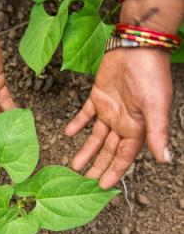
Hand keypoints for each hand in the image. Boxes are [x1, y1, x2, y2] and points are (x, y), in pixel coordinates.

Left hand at [65, 48, 171, 188]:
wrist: (136, 47)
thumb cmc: (150, 75)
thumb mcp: (155, 106)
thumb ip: (158, 132)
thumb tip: (165, 159)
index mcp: (137, 128)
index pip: (123, 156)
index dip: (113, 171)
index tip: (102, 186)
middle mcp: (122, 123)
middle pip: (108, 150)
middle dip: (97, 166)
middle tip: (84, 181)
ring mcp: (109, 111)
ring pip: (95, 136)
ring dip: (85, 150)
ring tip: (74, 164)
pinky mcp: (97, 97)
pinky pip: (85, 114)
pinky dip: (77, 123)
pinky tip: (69, 133)